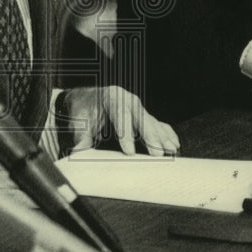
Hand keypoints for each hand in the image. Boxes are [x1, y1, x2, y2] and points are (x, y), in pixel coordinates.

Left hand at [60, 86, 179, 155]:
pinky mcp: (144, 115)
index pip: (119, 114)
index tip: (129, 152)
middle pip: (141, 118)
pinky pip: (158, 124)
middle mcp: (128, 100)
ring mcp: (138, 107)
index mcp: (111, 97)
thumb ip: (81, 138)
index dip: (124, 133)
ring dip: (162, 138)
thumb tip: (77, 153)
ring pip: (152, 122)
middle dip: (150, 137)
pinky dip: (166, 135)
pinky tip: (174, 145)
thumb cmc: (84, 111)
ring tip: (171, 151)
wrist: (87, 98)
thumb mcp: (80, 123)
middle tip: (157, 154)